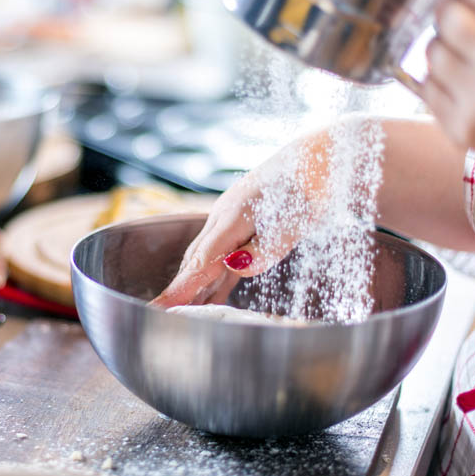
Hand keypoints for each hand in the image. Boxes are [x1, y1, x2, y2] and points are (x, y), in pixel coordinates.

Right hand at [152, 132, 331, 307]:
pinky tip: (210, 298)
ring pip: (205, 258)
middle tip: (159, 316)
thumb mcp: (295, 220)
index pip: (201, 260)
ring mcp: (229, 220)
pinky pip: (220, 256)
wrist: (315, 159)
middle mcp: (223, 218)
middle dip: (178, 289)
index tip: (159, 307)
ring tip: (179, 314)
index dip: (180, 287)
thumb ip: (266, 247)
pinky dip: (212, 278)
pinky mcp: (240, 224)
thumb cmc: (310, 189)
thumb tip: (236, 267)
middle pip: (195, 260)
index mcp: (233, 216)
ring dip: (193, 285)